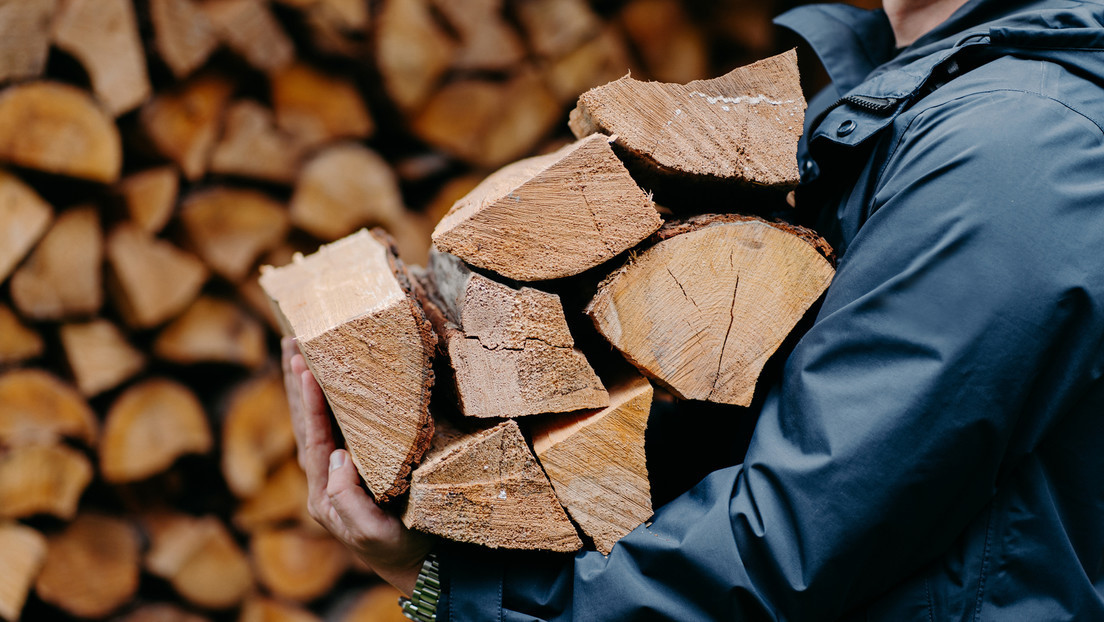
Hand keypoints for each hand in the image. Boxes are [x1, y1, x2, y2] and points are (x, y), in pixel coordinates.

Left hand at [281, 338, 433, 595]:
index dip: (311, 404)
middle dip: (296, 383)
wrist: (409, 564)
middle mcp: (321, 482)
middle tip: (291, 342)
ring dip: (302, 386)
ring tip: (296, 349)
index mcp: (325, 494)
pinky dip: (319, 401)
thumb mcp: (374, 531)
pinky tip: (321, 381)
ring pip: (310, 423)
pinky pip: (325, 428)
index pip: (314, 440)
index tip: (307, 370)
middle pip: (303, 424)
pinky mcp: (344, 470)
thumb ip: (350, 501)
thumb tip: (339, 459)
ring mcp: (330, 475)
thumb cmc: (397, 546)